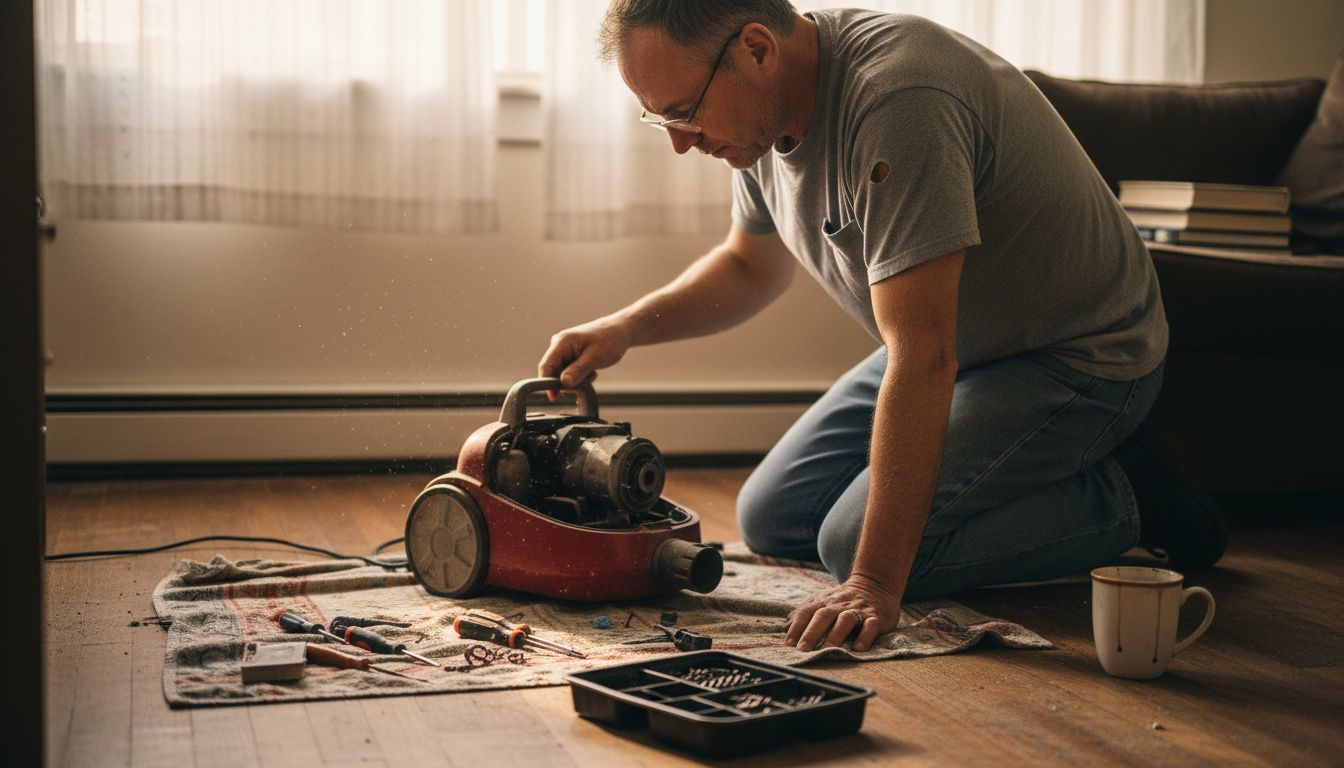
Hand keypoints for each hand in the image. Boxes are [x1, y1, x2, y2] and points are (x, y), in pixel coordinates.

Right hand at [538, 316, 636, 388]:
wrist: (620, 331)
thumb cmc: (610, 340)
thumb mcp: (595, 358)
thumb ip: (578, 371)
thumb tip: (563, 384)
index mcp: (562, 342)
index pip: (546, 366)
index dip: (547, 383)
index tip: (554, 397)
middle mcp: (559, 344)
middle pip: (553, 371)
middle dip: (567, 381)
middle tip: (585, 382)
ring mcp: (564, 349)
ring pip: (562, 372)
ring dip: (576, 378)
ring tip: (591, 372)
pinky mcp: (570, 353)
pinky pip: (569, 370)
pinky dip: (579, 374)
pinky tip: (591, 370)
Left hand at [784, 573, 902, 651]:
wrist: (875, 585)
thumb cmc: (842, 600)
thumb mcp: (822, 601)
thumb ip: (805, 612)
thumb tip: (786, 627)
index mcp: (823, 602)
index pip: (806, 612)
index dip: (796, 627)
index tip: (788, 644)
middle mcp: (838, 605)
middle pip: (823, 616)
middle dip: (811, 633)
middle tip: (802, 650)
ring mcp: (857, 610)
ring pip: (845, 620)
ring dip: (835, 635)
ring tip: (826, 651)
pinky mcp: (875, 617)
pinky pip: (870, 626)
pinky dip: (864, 637)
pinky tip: (857, 648)